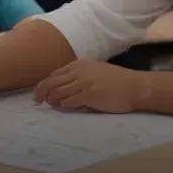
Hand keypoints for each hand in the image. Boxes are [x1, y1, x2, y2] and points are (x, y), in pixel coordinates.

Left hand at [32, 59, 147, 113]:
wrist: (135, 86)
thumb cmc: (117, 81)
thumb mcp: (95, 71)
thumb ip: (79, 76)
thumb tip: (63, 87)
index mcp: (79, 64)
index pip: (55, 74)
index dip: (44, 83)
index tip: (39, 92)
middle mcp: (79, 71)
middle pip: (51, 82)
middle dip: (40, 92)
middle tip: (37, 101)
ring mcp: (83, 83)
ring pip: (57, 92)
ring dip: (51, 100)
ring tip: (50, 106)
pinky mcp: (89, 95)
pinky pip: (68, 102)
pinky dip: (63, 105)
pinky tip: (64, 107)